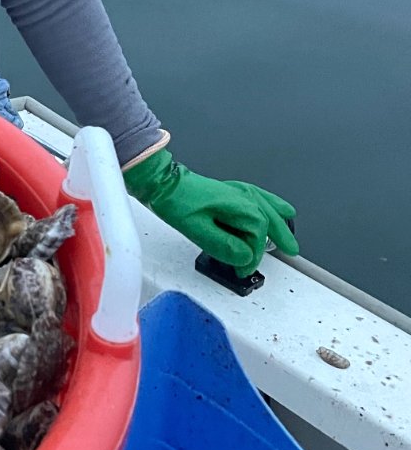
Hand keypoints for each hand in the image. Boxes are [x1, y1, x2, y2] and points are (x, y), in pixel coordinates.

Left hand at [123, 147, 298, 276]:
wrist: (160, 180)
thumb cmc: (174, 200)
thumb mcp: (196, 229)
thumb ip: (224, 246)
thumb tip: (244, 259)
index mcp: (239, 205)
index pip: (258, 237)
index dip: (252, 257)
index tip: (242, 269)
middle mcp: (243, 196)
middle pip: (272, 219)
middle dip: (281, 237)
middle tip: (289, 252)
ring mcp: (237, 191)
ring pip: (269, 206)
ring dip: (280, 221)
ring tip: (289, 237)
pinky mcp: (230, 191)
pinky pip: (260, 197)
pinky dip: (271, 205)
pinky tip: (276, 208)